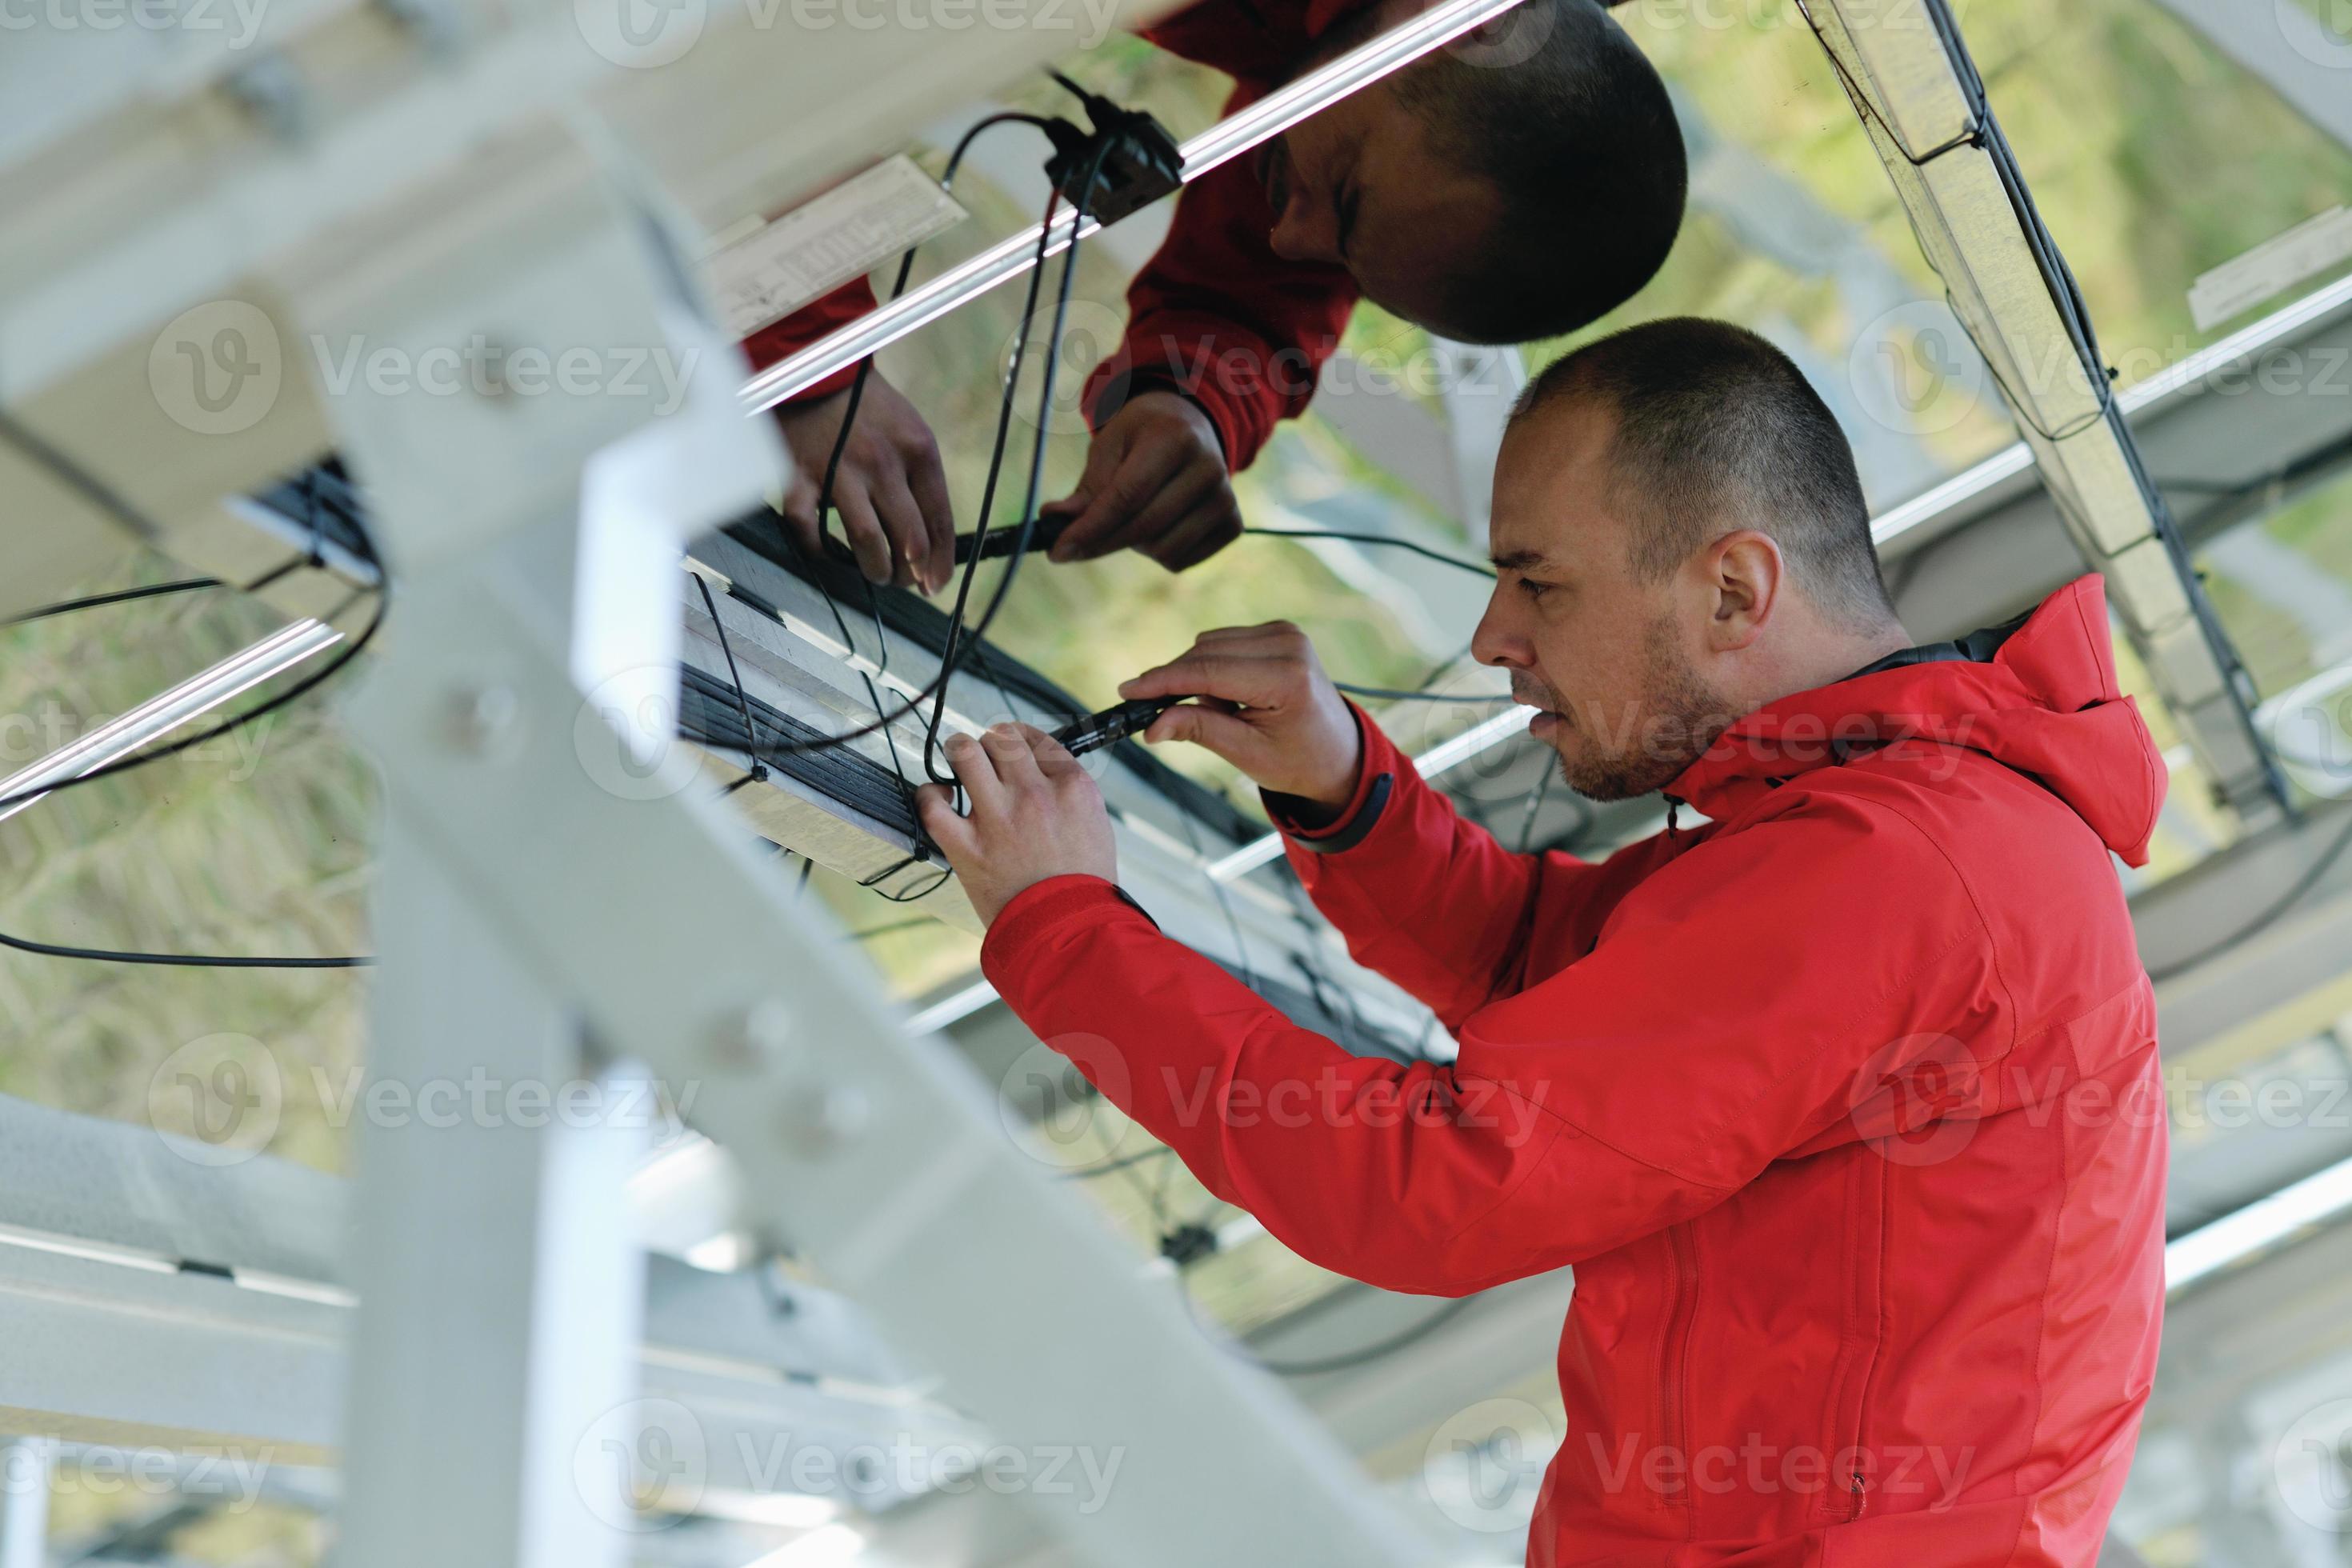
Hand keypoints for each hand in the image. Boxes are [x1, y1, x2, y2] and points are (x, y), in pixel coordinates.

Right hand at [775, 371, 953, 591]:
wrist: (814, 369)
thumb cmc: (869, 409)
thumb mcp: (910, 433)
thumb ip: (922, 481)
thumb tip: (930, 541)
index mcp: (917, 451)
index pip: (938, 520)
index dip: (940, 561)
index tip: (936, 584)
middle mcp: (882, 462)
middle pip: (908, 538)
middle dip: (911, 573)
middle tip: (905, 581)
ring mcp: (839, 470)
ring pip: (867, 540)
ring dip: (876, 569)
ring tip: (876, 574)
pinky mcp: (799, 476)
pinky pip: (809, 528)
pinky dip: (820, 549)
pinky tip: (829, 552)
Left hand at [915, 724, 1117, 924]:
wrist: (1069, 930)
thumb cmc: (1083, 886)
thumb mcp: (1095, 825)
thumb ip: (1069, 794)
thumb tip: (1042, 773)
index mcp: (1071, 788)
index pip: (1038, 738)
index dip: (1021, 736)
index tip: (1014, 743)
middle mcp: (1033, 794)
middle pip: (1000, 737)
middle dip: (990, 742)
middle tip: (987, 756)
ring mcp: (997, 818)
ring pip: (964, 752)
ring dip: (959, 753)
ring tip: (960, 764)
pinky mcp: (967, 846)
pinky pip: (932, 804)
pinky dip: (930, 796)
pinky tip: (939, 798)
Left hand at [1042, 391, 1239, 571]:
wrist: (1192, 427)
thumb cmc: (1143, 435)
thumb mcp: (1110, 445)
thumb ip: (1088, 485)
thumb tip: (1055, 518)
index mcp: (1175, 438)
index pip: (1127, 495)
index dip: (1090, 528)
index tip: (1057, 551)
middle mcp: (1210, 468)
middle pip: (1143, 527)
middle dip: (1099, 542)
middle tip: (1067, 549)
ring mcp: (1226, 499)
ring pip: (1160, 551)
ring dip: (1132, 544)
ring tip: (1132, 515)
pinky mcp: (1233, 525)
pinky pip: (1179, 561)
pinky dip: (1156, 553)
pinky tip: (1157, 525)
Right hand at [1119, 622, 1360, 808]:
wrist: (1338, 752)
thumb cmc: (1298, 760)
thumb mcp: (1246, 753)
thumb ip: (1199, 730)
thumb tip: (1152, 726)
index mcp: (1287, 678)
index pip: (1208, 672)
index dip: (1162, 681)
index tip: (1128, 691)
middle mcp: (1289, 645)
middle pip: (1205, 652)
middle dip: (1178, 682)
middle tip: (1163, 717)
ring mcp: (1286, 632)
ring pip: (1210, 644)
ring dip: (1200, 677)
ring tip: (1225, 713)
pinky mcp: (1280, 630)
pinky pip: (1225, 642)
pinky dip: (1215, 667)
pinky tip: (1233, 696)